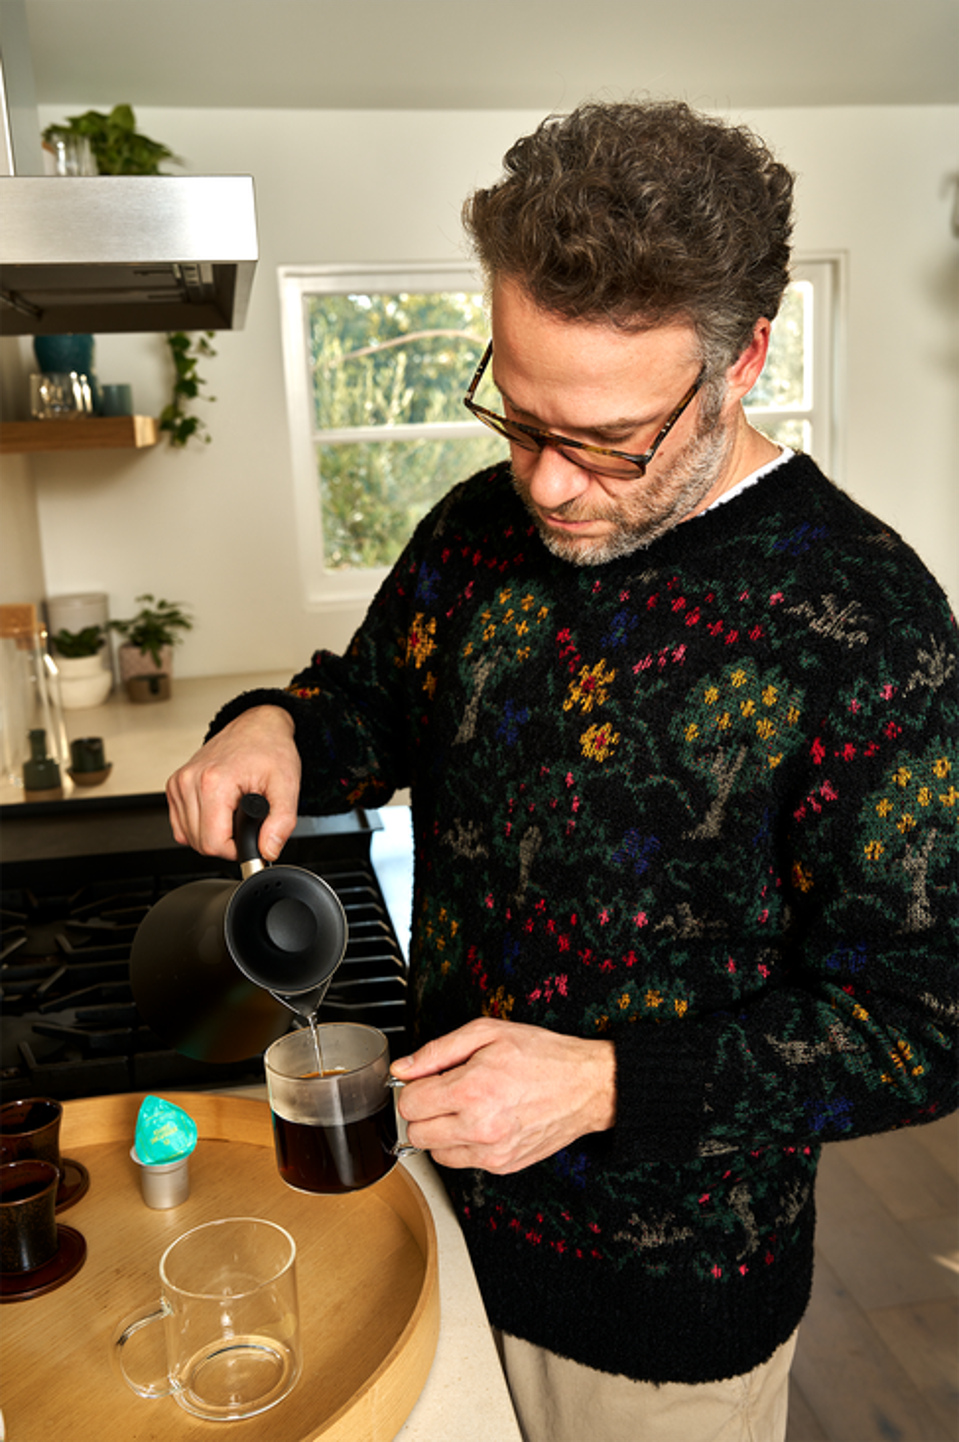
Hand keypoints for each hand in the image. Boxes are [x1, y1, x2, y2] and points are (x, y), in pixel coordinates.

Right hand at [165, 706, 300, 860]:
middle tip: (246, 823)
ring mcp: (179, 782)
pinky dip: (199, 827)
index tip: (250, 837)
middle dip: (226, 843)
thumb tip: (267, 851)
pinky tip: (218, 812)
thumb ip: (281, 823)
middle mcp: (189, 780)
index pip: (213, 843)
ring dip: (212, 835)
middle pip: (200, 843)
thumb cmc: (270, 749)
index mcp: (214, 781)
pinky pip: (180, 825)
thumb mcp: (287, 786)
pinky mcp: (175, 785)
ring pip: (188, 836)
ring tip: (233, 813)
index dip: (236, 849)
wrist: (258, 726)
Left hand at [391, 1017, 615, 1173]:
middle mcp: (479, 1127)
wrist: (587, 1086)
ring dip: (440, 1130)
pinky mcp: (503, 1166)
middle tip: (445, 1091)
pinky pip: (461, 1162)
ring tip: (466, 1107)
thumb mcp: (487, 1033)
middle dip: (424, 1110)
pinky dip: (463, 1144)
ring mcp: (491, 1152)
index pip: (409, 1104)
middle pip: (416, 1132)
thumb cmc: (542, 1055)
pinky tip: (482, 1121)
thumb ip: (438, 1051)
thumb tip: (403, 1067)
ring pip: (435, 1152)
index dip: (414, 1086)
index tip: (429, 1078)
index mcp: (471, 1090)